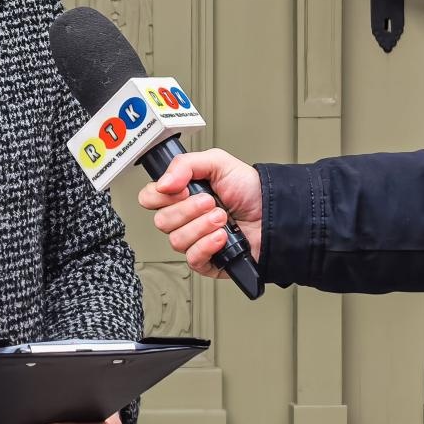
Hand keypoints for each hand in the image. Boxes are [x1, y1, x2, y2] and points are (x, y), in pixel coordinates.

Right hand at [137, 149, 261, 278]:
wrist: (274, 213)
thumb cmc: (250, 190)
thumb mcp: (218, 162)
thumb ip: (185, 164)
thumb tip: (162, 183)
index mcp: (181, 195)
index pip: (149, 198)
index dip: (160, 196)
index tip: (182, 189)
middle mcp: (184, 218)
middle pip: (161, 221)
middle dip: (188, 210)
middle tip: (211, 202)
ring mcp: (194, 240)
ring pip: (176, 240)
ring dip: (202, 227)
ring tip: (223, 218)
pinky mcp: (207, 261)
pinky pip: (193, 258)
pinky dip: (208, 245)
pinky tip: (223, 236)